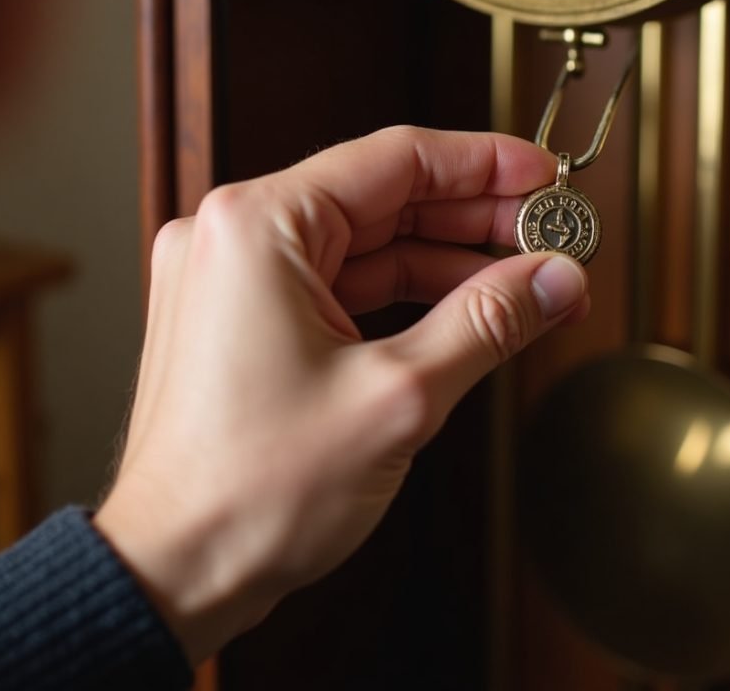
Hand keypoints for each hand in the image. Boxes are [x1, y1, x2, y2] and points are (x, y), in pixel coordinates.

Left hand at [94, 127, 589, 663]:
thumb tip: (556, 278)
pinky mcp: (242, 317)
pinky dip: (404, 296)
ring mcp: (233, 276)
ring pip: (365, 245)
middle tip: (551, 236)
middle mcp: (235, 234)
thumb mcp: (399, 395)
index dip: (483, 163)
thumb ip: (489, 321)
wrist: (173, 572)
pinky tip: (469, 307)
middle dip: (475, 218)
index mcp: (257, 224)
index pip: (394, 158)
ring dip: (447, 260)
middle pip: (383, 198)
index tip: (543, 175)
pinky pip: (340, 285)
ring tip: (527, 278)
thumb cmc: (253, 491)